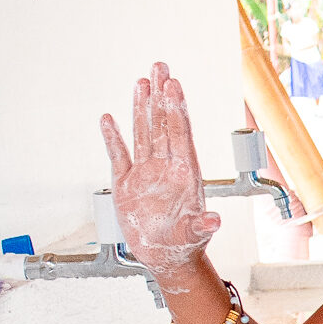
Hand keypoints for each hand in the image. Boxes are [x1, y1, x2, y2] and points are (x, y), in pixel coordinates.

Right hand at [100, 62, 220, 284]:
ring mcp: (146, 173)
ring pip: (143, 133)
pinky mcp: (126, 184)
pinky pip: (118, 156)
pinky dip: (113, 138)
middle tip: (160, 66)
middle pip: (162, 124)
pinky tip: (108, 118)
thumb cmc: (186, 244)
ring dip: (141, 107)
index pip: (179, 134)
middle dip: (161, 96)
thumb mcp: (194, 235)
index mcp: (185, 173)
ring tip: (141, 81)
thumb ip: (202, 226)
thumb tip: (214, 221)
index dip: (176, 109)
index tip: (173, 84)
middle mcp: (166, 166)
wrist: (167, 257)